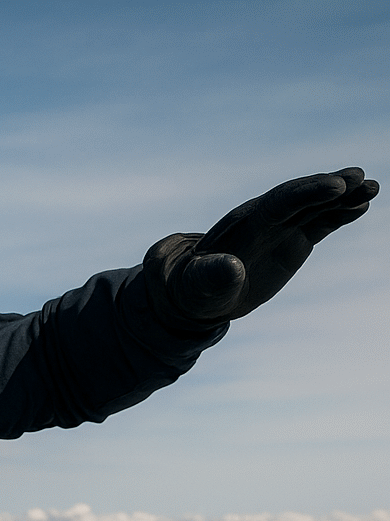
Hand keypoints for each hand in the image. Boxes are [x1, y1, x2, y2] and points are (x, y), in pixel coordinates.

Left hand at [145, 167, 377, 329]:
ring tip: (372, 187)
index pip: (278, 203)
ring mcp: (282, 227)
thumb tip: (231, 268)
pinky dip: (341, 212)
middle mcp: (265, 219)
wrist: (203, 290)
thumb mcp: (202, 286)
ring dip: (344, 196)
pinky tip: (363, 203)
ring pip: (316, 205)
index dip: (306, 193)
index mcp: (244, 226)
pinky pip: (321, 221)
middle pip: (301, 197)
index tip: (335, 186)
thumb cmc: (198, 289)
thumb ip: (215, 275)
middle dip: (328, 187)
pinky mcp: (294, 239)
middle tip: (359, 179)